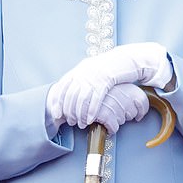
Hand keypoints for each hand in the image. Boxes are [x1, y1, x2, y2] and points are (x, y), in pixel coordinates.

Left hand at [47, 42, 171, 126]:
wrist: (126, 58)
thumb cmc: (110, 67)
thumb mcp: (92, 70)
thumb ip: (81, 79)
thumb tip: (71, 93)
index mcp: (79, 69)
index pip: (62, 86)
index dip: (57, 101)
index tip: (56, 114)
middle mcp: (84, 72)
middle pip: (71, 95)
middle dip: (69, 111)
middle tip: (70, 122)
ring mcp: (95, 76)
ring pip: (82, 98)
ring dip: (80, 114)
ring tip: (81, 124)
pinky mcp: (107, 80)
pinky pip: (96, 98)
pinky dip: (91, 110)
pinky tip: (90, 119)